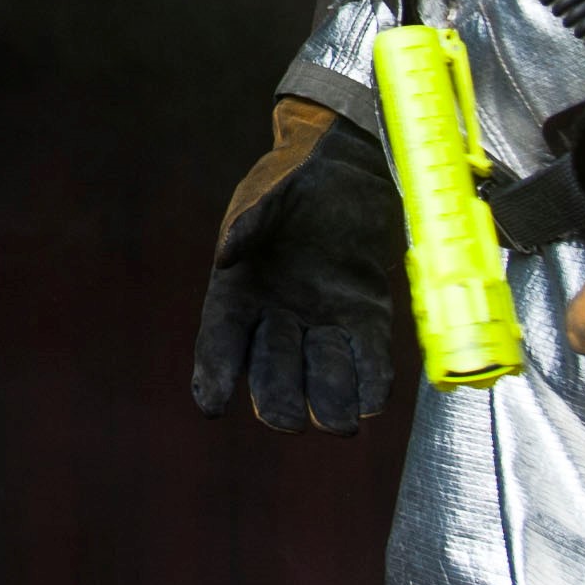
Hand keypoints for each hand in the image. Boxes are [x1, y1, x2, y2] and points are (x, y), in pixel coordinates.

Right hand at [192, 96, 402, 433]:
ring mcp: (324, 319)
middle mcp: (279, 314)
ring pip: (320, 375)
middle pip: (271, 371)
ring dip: (328, 400)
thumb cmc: (295, 175)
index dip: (214, 373)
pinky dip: (370, 382)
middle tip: (286, 419)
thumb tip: (225, 256)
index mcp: (240, 290)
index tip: (212, 403)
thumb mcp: (269, 190)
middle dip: (277, 399)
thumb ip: (249, 221)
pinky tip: (372, 399)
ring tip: (340, 422)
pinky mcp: (366, 315)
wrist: (348, 163)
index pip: (221, 341)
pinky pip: (368, 359)